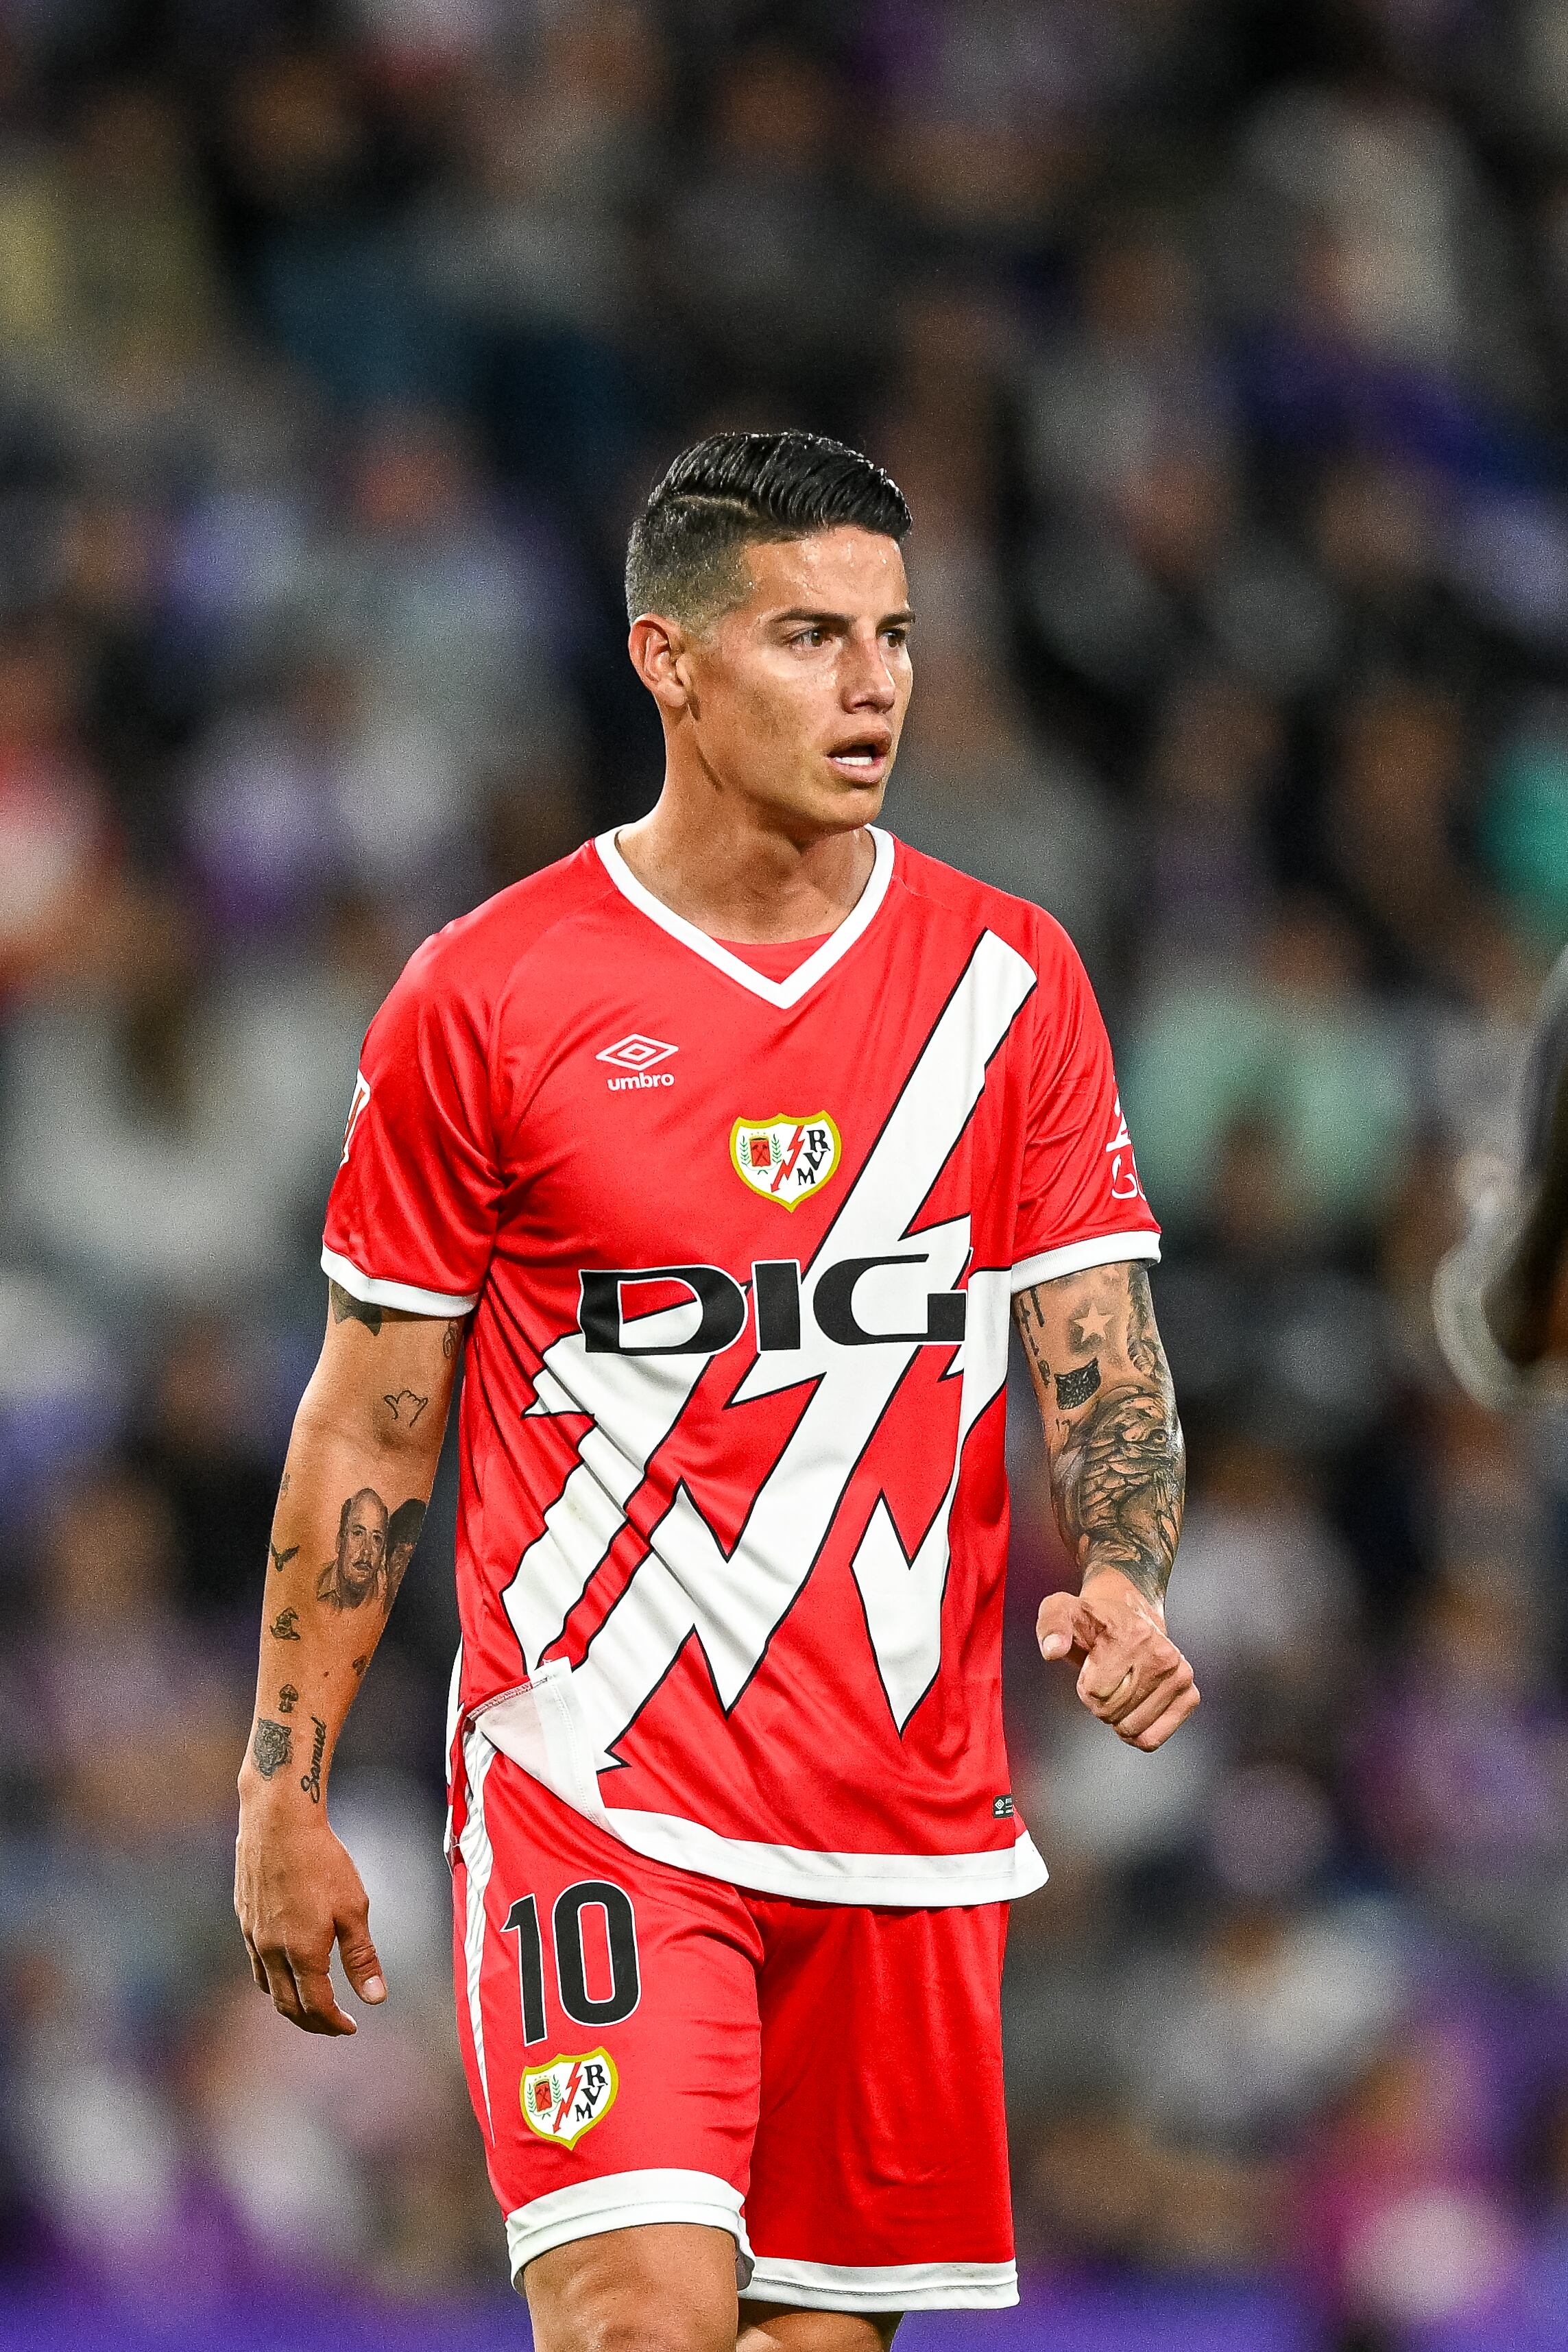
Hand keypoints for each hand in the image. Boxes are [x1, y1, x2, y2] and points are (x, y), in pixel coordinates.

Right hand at [235, 1798, 385, 2034]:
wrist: (278, 1821)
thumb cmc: (321, 1860)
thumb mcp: (353, 1908)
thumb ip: (362, 1957)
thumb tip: (375, 1998)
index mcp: (301, 1953)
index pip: (316, 2006)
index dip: (334, 2023)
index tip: (351, 2027)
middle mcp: (271, 1951)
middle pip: (288, 2006)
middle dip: (312, 2023)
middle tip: (334, 2025)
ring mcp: (252, 1936)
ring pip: (268, 1988)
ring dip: (290, 2005)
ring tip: (312, 2005)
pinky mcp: (244, 1919)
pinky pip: (256, 1965)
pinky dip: (273, 1980)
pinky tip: (288, 1970)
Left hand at [1036, 1569, 1198, 1750]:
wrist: (1129, 1616)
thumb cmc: (1092, 1620)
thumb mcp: (1061, 1610)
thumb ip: (1051, 1625)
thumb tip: (1052, 1650)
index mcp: (1133, 1635)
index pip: (1096, 1692)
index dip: (1085, 1686)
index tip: (1092, 1666)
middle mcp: (1163, 1654)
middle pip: (1112, 1712)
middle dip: (1099, 1703)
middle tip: (1106, 1678)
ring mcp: (1180, 1675)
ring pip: (1131, 1729)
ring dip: (1116, 1718)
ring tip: (1120, 1689)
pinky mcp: (1189, 1695)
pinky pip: (1152, 1740)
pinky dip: (1135, 1734)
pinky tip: (1133, 1710)